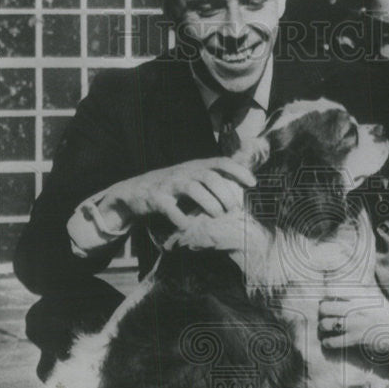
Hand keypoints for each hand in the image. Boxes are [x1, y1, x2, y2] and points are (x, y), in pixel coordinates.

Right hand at [101, 157, 255, 230]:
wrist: (134, 192)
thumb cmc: (170, 189)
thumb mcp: (192, 178)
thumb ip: (211, 180)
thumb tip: (241, 188)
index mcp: (195, 166)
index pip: (220, 162)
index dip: (238, 170)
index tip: (253, 183)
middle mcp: (183, 172)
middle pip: (210, 177)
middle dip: (225, 193)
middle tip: (233, 209)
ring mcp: (169, 184)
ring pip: (193, 188)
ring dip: (209, 203)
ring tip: (218, 216)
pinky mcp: (156, 198)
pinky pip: (171, 209)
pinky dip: (182, 218)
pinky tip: (189, 225)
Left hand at [318, 292, 388, 353]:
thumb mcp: (378, 299)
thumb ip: (362, 293)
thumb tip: (349, 286)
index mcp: (360, 296)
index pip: (334, 290)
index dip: (327, 295)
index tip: (327, 299)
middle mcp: (356, 308)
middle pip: (325, 307)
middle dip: (322, 312)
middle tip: (324, 315)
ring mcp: (355, 324)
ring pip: (327, 324)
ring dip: (323, 327)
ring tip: (325, 328)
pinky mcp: (357, 338)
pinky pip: (334, 341)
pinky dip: (328, 343)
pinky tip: (328, 342)